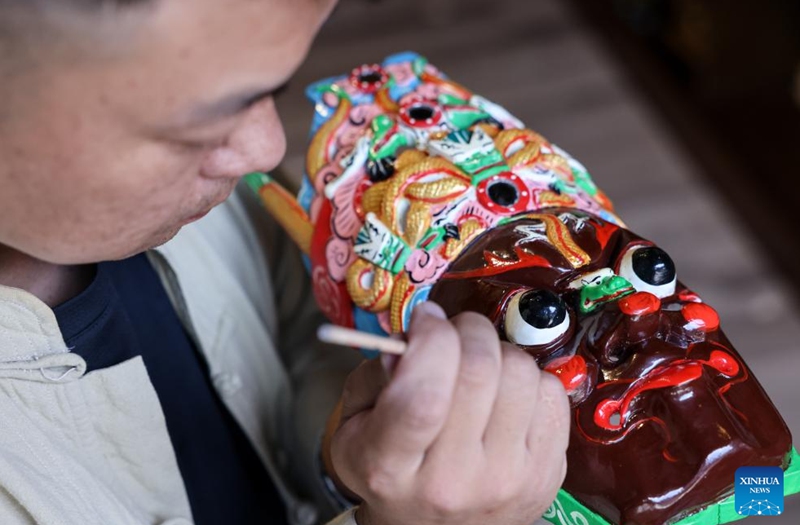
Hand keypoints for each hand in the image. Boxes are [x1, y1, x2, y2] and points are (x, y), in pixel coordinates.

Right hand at [327, 302, 569, 524]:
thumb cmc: (392, 471)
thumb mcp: (354, 427)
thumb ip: (372, 375)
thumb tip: (417, 332)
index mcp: (392, 467)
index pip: (424, 395)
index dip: (429, 339)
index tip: (424, 320)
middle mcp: (454, 480)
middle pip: (478, 370)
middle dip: (464, 329)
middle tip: (451, 334)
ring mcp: (508, 479)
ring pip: (519, 371)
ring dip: (497, 352)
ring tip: (478, 370)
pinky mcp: (547, 473)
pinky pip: (551, 391)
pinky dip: (527, 378)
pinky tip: (504, 396)